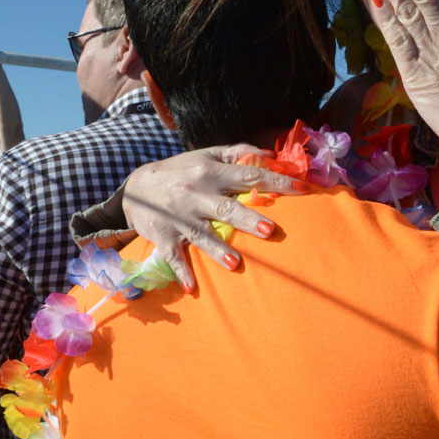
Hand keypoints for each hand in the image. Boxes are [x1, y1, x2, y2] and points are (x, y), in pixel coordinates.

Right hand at [123, 144, 308, 289]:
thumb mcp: (207, 155)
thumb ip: (237, 152)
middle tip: (269, 230)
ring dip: (218, 250)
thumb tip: (269, 154)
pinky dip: (181, 271)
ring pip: (202, 234)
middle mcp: (196, 193)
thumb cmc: (181, 171)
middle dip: (247, 219)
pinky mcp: (164, 236)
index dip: (276, 182)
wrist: (136, 187)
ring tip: (236, 263)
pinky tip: (191, 287)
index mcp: (211, 172)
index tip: (302, 190)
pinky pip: (173, 255)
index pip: (249, 175)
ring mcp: (179, 216)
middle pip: (226, 208)